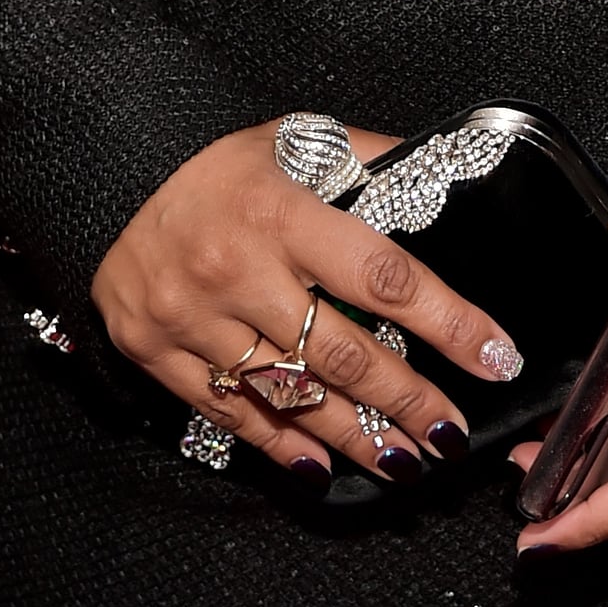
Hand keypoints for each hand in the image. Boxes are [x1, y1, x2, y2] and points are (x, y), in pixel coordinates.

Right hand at [91, 119, 524, 487]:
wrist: (111, 168)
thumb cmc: (221, 160)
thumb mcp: (297, 138)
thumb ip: (370, 163)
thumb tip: (447, 175)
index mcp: (283, 211)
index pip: (386, 278)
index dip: (449, 323)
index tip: (496, 356)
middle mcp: (238, 269)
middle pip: (344, 354)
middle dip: (409, 400)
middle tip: (454, 433)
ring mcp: (193, 317)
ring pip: (291, 396)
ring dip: (356, 437)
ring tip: (407, 461)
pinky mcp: (158, 351)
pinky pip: (230, 413)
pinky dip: (280, 445)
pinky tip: (322, 468)